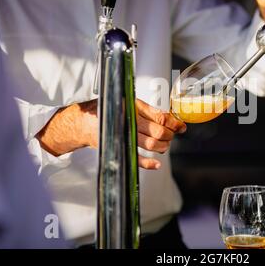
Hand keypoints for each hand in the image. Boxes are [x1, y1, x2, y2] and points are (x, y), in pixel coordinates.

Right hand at [36, 99, 186, 169]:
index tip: (181, 126)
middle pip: (158, 132)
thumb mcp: (128, 102)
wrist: (83, 121)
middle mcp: (129, 121)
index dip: (174, 123)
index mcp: (133, 107)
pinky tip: (157, 164)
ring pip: (150, 144)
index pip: (159, 117)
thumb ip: (148, 110)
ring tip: (165, 145)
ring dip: (163, 147)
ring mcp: (123, 136)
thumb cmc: (109, 108)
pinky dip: (148, 163)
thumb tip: (170, 118)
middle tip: (173, 134)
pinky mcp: (118, 147)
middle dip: (169, 135)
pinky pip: (136, 158)